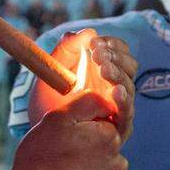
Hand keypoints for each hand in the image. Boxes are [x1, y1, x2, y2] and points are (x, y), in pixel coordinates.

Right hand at [11, 92, 128, 169]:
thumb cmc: (41, 158)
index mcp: (109, 137)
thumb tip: (105, 98)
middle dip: (89, 152)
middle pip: (106, 150)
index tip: (66, 140)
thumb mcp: (57, 119)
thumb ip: (86, 102)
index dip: (83, 132)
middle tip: (62, 159)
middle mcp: (119, 162)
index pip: (103, 127)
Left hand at [29, 29, 138, 143]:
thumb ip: (66, 49)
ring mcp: (116, 108)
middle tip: (97, 55)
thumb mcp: (52, 72)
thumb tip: (87, 32)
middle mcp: (113, 88)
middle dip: (115, 57)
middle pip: (130, 67)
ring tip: (103, 68)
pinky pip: (127, 113)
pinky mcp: (117, 128)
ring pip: (129, 87)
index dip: (112, 44)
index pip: (119, 52)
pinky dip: (123, 100)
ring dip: (118, 74)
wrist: (40, 136)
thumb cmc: (47, 104)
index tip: (95, 42)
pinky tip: (115, 91)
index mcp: (101, 72)